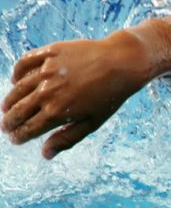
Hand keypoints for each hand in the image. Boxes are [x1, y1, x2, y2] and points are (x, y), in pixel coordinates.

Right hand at [1, 35, 148, 158]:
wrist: (122, 63)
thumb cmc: (109, 96)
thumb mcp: (92, 123)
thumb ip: (67, 138)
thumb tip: (45, 155)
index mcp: (57, 112)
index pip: (28, 128)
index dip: (19, 136)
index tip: (16, 139)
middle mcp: (48, 92)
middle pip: (18, 110)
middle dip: (9, 122)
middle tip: (6, 127)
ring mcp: (47, 71)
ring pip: (18, 88)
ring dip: (9, 101)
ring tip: (6, 108)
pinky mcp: (49, 53)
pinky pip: (24, 63)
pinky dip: (17, 73)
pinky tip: (16, 81)